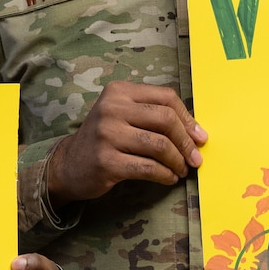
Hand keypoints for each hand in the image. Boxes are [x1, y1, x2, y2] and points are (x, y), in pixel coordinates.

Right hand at [47, 81, 206, 204]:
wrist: (69, 165)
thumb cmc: (105, 140)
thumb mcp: (124, 116)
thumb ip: (154, 116)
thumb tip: (197, 133)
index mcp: (119, 91)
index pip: (166, 97)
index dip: (188, 119)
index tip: (199, 137)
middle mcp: (111, 108)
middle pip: (166, 119)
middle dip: (186, 142)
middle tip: (195, 158)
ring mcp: (107, 134)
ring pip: (160, 145)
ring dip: (177, 161)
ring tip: (181, 170)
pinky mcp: (107, 161)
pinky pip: (148, 168)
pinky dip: (165, 175)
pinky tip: (169, 178)